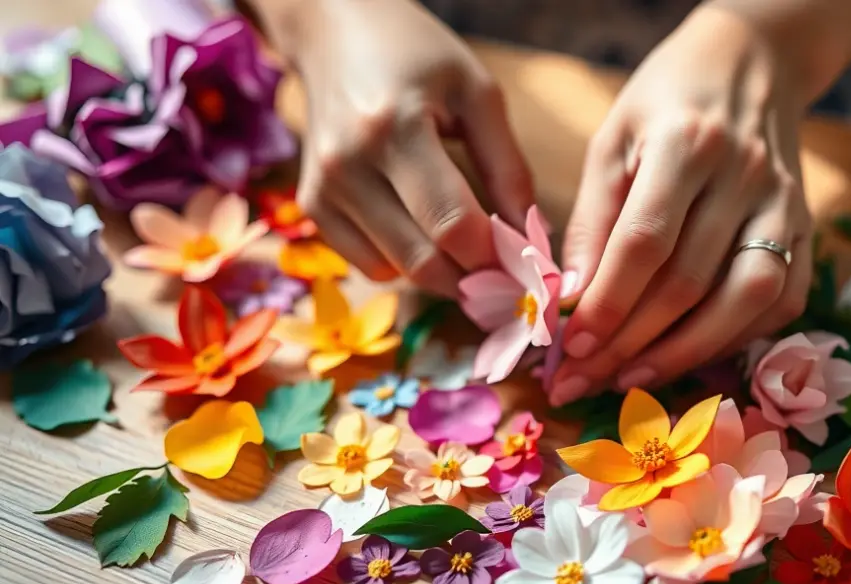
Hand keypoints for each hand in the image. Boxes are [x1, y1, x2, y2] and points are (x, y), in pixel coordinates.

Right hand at [272, 0, 532, 295]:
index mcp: (395, 129)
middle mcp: (348, 165)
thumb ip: (508, 166)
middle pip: (423, 260)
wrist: (336, 32)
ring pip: (396, 272)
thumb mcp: (477, 94)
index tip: (527, 264)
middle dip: (473, 278)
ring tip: (472, 253)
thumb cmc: (417, 57)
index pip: (453, 224)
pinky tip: (426, 236)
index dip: (496, 257)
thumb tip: (533, 236)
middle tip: (507, 275)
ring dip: (442, 275)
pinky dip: (405, 266)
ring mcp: (323, 189)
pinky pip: (369, 265)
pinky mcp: (312, 205)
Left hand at [549, 5, 813, 404]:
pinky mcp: (808, 230)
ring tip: (631, 378)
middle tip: (583, 378)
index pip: (645, 243)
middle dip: (630, 342)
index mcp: (686, 143)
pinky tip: (689, 356)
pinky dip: (735, 340)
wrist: (753, 64)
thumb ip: (592, 218)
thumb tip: (571, 299)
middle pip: (688, 283)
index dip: (606, 303)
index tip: (570, 346)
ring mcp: (785, 206)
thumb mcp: (613, 140)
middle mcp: (745, 177)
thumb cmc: (668, 102)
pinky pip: (782, 303)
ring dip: (684, 353)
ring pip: (743, 301)